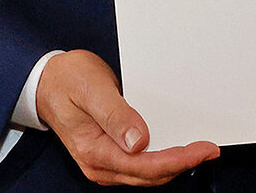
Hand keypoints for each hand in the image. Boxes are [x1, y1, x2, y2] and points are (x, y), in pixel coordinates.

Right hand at [36, 50, 218, 184]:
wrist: (45, 82)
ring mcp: (103, 162)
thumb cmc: (66, 81)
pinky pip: (139, 167)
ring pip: (146, 175)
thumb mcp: (92, 90)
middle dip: (183, 164)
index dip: (178, 160)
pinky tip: (175, 151)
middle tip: (210, 149)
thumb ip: (115, 115)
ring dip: (174, 165)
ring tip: (199, 151)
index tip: (202, 149)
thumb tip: (139, 141)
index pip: (144, 165)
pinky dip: (161, 161)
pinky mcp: (108, 155)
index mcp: (95, 150)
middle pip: (149, 175)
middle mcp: (99, 163)